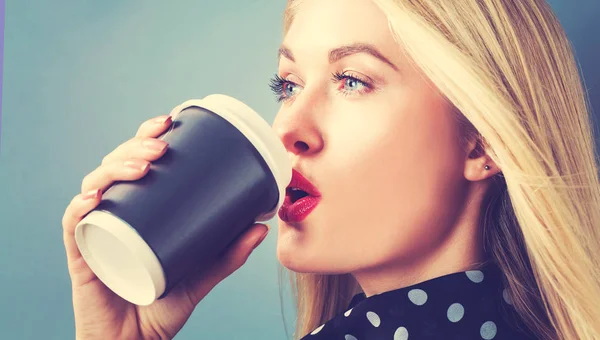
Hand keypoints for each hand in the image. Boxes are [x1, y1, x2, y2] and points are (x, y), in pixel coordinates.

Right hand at [62, 115, 269, 339]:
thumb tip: (261, 226)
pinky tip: (94, 198)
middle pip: (116, 166)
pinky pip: (73, 225)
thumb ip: (227, 254)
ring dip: (115, 168)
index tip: (169, 121)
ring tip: (143, 166)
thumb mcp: (200, 274)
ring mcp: (97, 230)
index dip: (147, 137)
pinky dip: (80, 207)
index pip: (137, 163)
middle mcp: (115, 213)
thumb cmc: (161, 305)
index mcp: (139, 210)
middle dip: (135, 147)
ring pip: (95, 185)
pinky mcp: (82, 254)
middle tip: (161, 146)